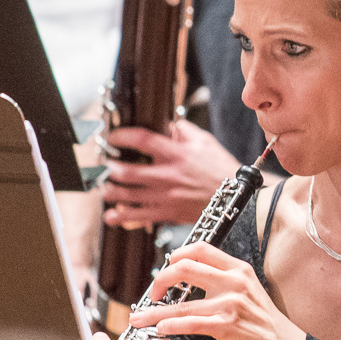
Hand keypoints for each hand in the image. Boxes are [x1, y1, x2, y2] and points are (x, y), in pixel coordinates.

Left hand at [102, 120, 243, 227]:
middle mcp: (169, 175)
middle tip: (105, 165)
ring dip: (112, 191)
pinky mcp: (168, 213)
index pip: (143, 140)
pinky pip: (140, 216)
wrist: (235, 199)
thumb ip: (184, 131)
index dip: (123, 137)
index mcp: (177, 154)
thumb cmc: (220, 169)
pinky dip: (122, 216)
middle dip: (111, 168)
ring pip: (130, 195)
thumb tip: (169, 123)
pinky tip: (112, 214)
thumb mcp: (205, 142)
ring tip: (105, 187)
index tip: (113, 136)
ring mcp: (167, 196)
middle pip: (129, 172)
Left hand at [132, 242, 306, 339]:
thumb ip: (224, 280)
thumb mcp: (249, 289)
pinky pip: (191, 323)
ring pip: (181, 303)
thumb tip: (194, 277)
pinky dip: (171, 325)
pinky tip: (160, 328)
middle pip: (185, 268)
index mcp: (238, 269)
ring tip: (139, 318)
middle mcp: (233, 281)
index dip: (177, 254)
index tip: (166, 266)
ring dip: (154, 311)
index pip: (201, 248)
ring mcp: (230, 303)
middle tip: (151, 293)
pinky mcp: (226, 325)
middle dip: (160, 280)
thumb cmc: (265, 322)